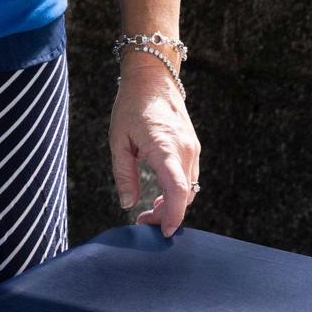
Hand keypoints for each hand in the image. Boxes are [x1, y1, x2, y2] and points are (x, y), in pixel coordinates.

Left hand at [110, 56, 199, 236]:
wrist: (153, 78)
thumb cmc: (131, 105)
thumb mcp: (118, 139)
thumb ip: (123, 174)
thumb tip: (128, 204)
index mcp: (165, 147)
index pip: (177, 190)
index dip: (174, 215)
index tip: (163, 232)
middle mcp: (185, 150)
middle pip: (184, 195)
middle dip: (167, 215)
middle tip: (144, 222)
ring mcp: (192, 148)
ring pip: (189, 188)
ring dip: (173, 204)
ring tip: (149, 212)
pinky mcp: (193, 147)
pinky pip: (189, 176)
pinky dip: (178, 191)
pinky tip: (161, 196)